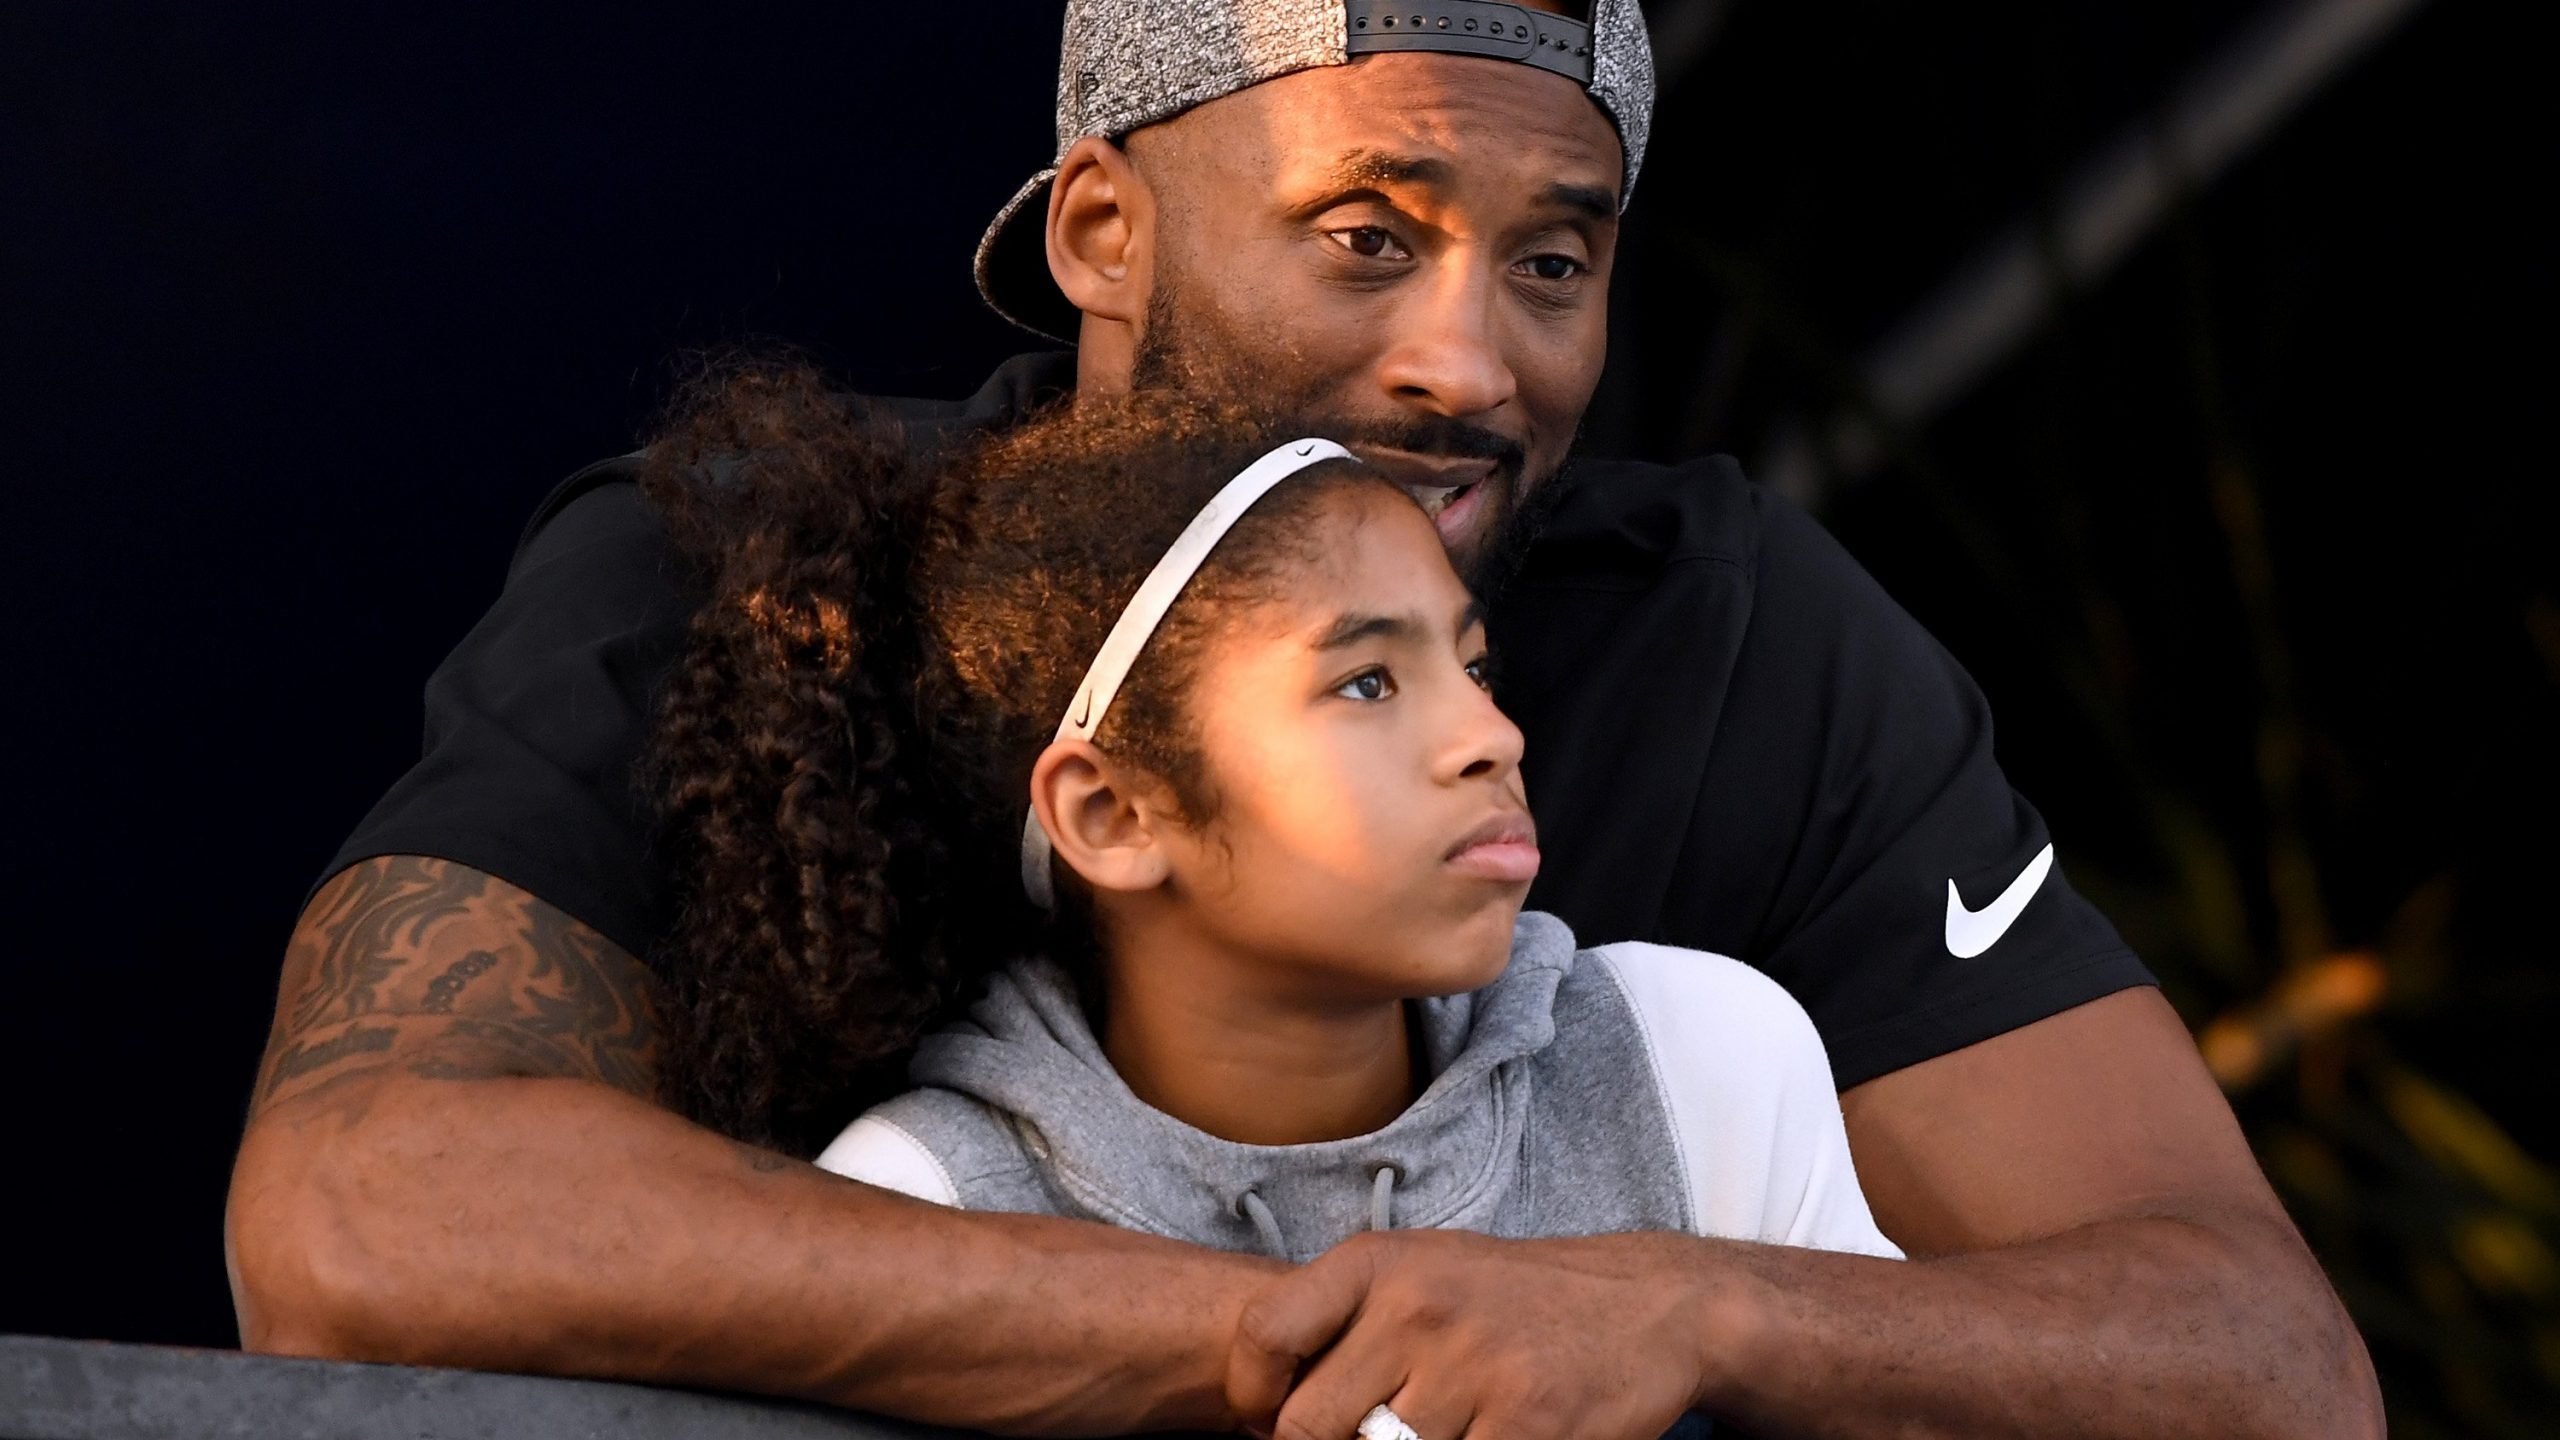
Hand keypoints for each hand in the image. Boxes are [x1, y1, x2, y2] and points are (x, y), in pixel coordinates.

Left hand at [1226, 1229, 1721, 1439]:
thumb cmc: (1511, 1304)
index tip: (1272, 1420)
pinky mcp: (1527, 1425)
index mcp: (1378, 1262)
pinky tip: (1492, 1437)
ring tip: (1451, 1426)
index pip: (1263, 1334)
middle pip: (1308, 1427)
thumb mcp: (1419, 1276)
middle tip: (1376, 1436)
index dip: (1253, 1398)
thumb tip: (1260, 1417)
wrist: (1647, 1307)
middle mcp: (1417, 1306)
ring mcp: (1473, 1367)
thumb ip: (1339, 1327)